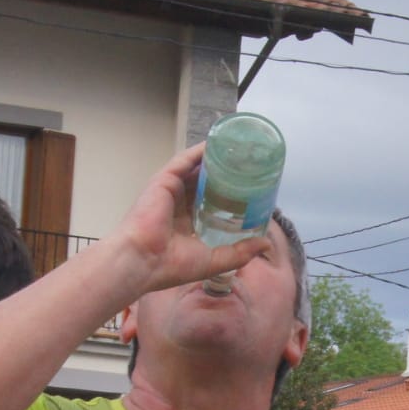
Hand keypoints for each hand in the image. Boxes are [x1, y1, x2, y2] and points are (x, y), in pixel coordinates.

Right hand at [112, 142, 275, 296]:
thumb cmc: (172, 266)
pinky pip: (185, 160)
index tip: (250, 190)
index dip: (230, 196)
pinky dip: (200, 151)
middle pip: (206, 183)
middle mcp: (179, 204)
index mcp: (187, 224)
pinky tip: (217, 143)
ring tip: (236, 150)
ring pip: (197, 169)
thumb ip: (240, 252)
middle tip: (248, 167)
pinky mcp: (165, 180)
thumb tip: (265, 242)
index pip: (212, 204)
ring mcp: (171, 190)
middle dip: (225, 175)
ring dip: (215, 159)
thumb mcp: (214, 260)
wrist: (143, 260)